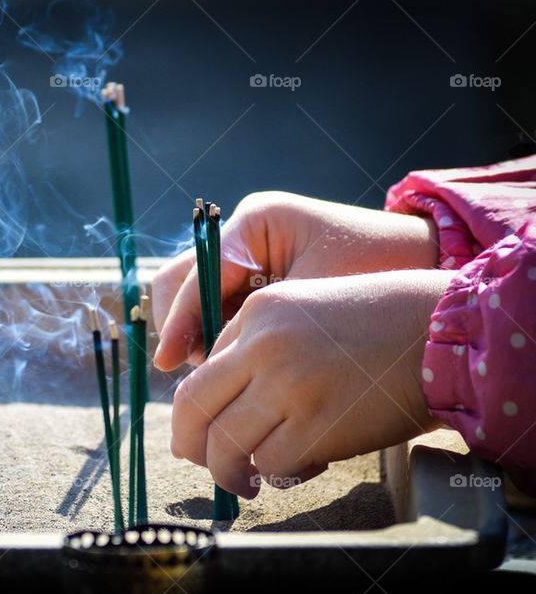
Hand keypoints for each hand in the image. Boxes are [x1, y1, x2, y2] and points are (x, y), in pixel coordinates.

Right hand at [152, 191, 439, 369]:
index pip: (197, 272)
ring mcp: (244, 256)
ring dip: (195, 335)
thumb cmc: (375, 275)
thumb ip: (255, 323)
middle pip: (180, 280)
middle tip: (195, 371)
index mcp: (255, 222)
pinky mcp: (252, 280)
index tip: (169, 361)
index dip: (181, 319)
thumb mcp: (312, 300)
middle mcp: (241, 235)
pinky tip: (234, 364)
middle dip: (181, 327)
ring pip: (190, 297)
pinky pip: (216, 309)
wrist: (423, 267)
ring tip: (220, 371)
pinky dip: (216, 337)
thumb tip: (200, 360)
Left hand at [169, 270, 450, 497]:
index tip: (200, 430)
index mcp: (256, 312)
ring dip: (228, 471)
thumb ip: (257, 345)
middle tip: (199, 461)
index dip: (195, 410)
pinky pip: (270, 463)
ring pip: (225, 444)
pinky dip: (275, 475)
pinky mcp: (316, 424)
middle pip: (192, 408)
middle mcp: (262, 345)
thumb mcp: (303, 309)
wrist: (438, 332)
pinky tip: (294, 469)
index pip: (198, 370)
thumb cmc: (374, 326)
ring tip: (244, 480)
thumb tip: (221, 404)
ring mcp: (288, 385)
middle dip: (189, 444)